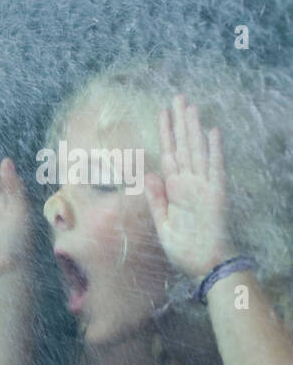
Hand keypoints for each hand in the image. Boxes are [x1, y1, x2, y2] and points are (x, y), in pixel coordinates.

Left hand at [144, 94, 234, 281]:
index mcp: (176, 190)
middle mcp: (190, 184)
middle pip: (184, 146)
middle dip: (180, 122)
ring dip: (194, 129)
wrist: (203, 267)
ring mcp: (204, 187)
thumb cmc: (184, 249)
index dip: (166, 134)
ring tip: (191, 106)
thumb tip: (148, 174)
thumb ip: (156, 200)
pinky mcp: (216, 195)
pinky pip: (215, 169)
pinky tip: (212, 132)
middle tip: (177, 97)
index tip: (162, 113)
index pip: (169, 154)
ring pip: (198, 151)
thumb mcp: (163, 224)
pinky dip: (213, 151)